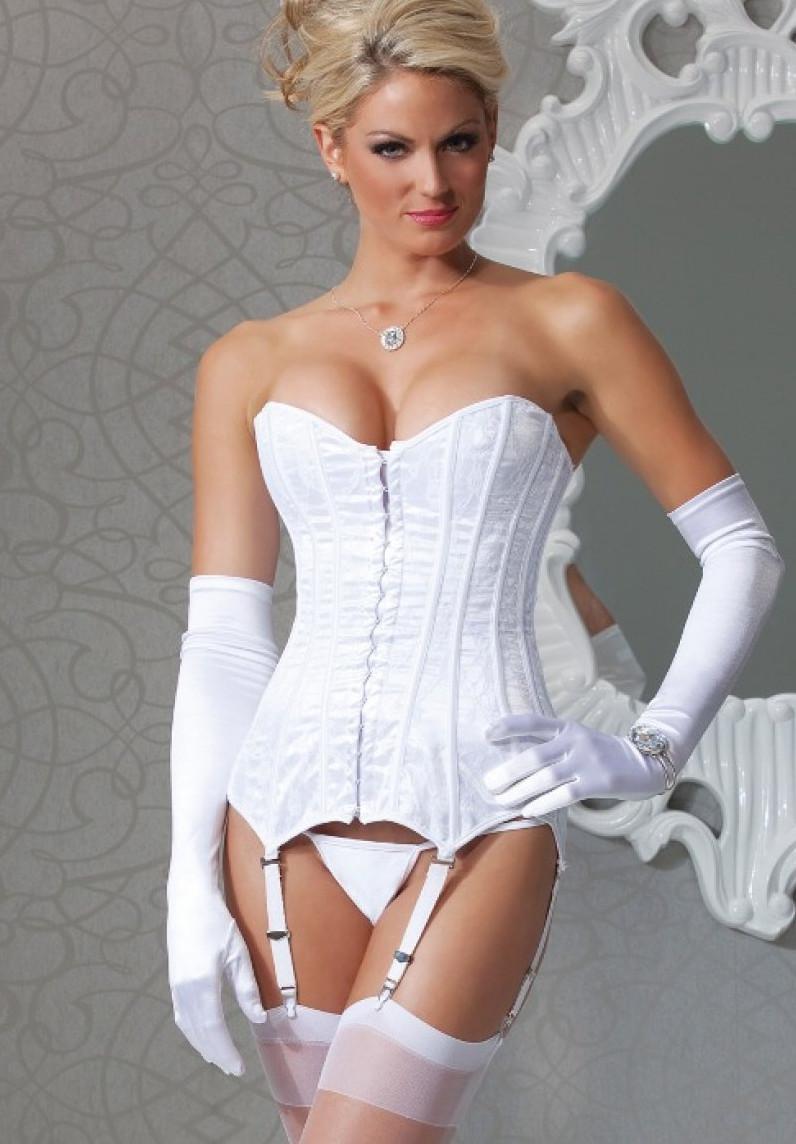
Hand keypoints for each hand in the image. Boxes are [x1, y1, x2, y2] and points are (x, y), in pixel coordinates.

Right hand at [166, 882, 267, 1075]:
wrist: (189, 899)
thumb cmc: (217, 922)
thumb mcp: (238, 953)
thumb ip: (247, 989)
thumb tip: (258, 1019)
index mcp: (202, 984)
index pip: (214, 1029)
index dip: (226, 1051)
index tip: (238, 1067)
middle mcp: (184, 989)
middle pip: (200, 1033)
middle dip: (216, 1053)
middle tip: (232, 1068)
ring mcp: (176, 984)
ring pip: (188, 1025)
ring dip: (202, 1044)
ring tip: (218, 1057)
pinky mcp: (174, 978)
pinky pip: (182, 1013)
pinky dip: (192, 1029)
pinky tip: (201, 1033)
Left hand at [482, 712, 671, 815]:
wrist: (644, 762)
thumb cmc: (602, 755)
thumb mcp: (577, 741)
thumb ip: (552, 747)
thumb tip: (514, 765)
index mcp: (567, 727)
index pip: (533, 721)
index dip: (508, 726)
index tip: (486, 735)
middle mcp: (574, 740)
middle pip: (534, 755)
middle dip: (508, 771)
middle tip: (488, 783)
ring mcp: (587, 761)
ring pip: (546, 777)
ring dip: (520, 790)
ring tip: (501, 800)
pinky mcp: (598, 781)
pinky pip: (564, 794)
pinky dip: (543, 803)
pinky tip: (528, 811)